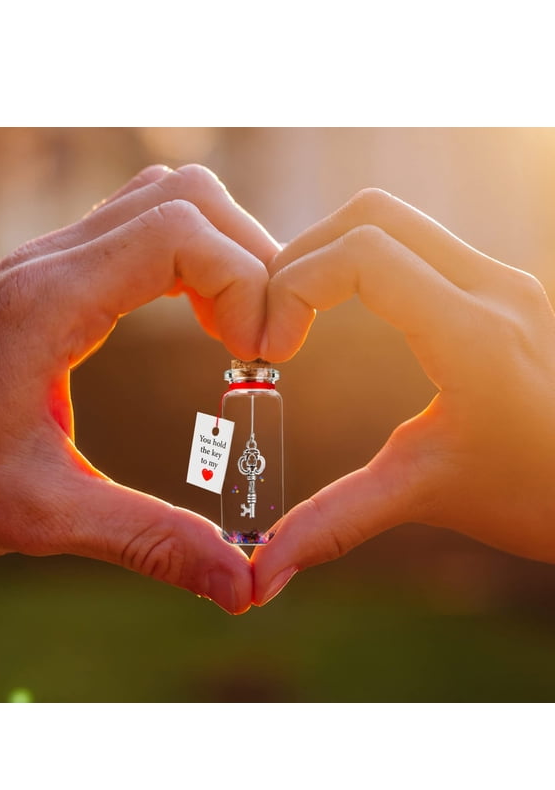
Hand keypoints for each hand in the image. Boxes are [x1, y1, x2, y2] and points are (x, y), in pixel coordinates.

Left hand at [0, 164, 278, 613]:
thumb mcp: (46, 516)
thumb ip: (151, 542)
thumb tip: (246, 586)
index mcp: (51, 304)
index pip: (177, 230)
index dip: (244, 280)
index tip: (260, 354)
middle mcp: (52, 263)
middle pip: (184, 198)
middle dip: (247, 260)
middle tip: (260, 343)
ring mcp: (53, 260)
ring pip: (166, 200)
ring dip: (221, 253)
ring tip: (236, 329)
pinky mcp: (59, 273)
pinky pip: (144, 228)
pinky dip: (193, 260)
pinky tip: (202, 320)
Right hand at [254, 188, 554, 603]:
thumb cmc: (532, 496)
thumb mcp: (423, 494)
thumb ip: (334, 522)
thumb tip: (261, 574)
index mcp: (473, 336)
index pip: (362, 256)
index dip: (293, 286)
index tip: (271, 347)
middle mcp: (494, 288)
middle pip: (370, 216)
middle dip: (302, 257)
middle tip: (274, 322)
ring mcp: (503, 280)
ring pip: (394, 220)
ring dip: (333, 254)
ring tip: (299, 315)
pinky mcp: (502, 286)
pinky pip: (417, 242)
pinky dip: (365, 261)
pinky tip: (344, 310)